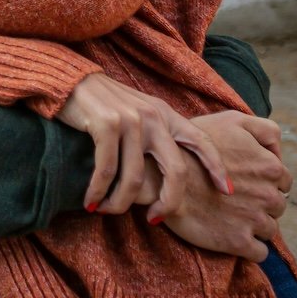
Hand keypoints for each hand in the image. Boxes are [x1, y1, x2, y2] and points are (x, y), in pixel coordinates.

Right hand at [57, 73, 230, 217]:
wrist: (69, 79)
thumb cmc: (102, 102)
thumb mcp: (137, 112)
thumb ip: (154, 133)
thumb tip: (166, 172)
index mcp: (165, 114)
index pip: (202, 140)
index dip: (217, 166)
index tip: (226, 191)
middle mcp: (153, 116)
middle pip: (176, 171)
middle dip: (169, 202)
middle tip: (155, 218)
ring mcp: (131, 120)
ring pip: (136, 178)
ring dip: (120, 202)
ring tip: (106, 209)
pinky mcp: (106, 124)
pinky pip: (107, 171)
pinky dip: (98, 191)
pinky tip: (91, 202)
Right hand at [158, 110, 292, 261]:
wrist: (161, 176)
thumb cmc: (193, 146)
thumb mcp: (233, 121)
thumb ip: (266, 131)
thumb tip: (280, 152)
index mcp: (270, 167)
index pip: (283, 181)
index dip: (264, 180)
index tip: (244, 181)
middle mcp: (268, 195)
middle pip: (277, 206)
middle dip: (261, 203)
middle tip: (235, 198)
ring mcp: (255, 220)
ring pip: (269, 229)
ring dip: (255, 225)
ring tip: (230, 215)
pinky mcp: (240, 242)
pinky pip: (259, 252)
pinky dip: (250, 247)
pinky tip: (231, 234)